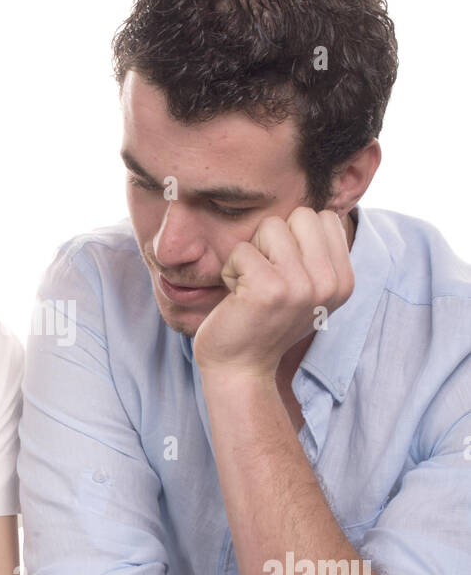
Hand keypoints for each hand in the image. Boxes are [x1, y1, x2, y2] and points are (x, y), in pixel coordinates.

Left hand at [193, 207, 354, 379]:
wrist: (241, 369)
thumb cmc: (264, 321)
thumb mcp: (305, 288)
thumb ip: (315, 252)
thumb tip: (318, 205)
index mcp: (344, 281)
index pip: (323, 217)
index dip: (294, 238)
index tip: (285, 273)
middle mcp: (330, 284)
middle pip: (300, 215)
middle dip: (273, 240)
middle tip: (265, 277)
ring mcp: (303, 287)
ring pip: (270, 226)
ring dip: (251, 254)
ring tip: (252, 287)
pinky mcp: (270, 289)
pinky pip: (242, 250)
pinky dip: (230, 271)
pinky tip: (237, 299)